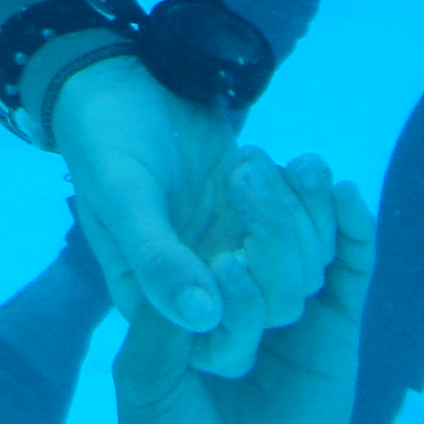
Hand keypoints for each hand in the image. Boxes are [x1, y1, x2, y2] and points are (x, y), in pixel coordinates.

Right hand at [54, 57, 323, 364]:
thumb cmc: (107, 139)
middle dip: (274, 240)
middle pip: (276, 302)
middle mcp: (204, 286)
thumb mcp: (123, 196)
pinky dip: (317, 199)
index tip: (230, 253)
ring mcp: (237, 250)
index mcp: (157, 299)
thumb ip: (157, 257)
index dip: (242, 308)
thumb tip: (202, 317)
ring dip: (297, 213)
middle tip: (243, 173)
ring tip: (254, 158)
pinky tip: (303, 163)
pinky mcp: (261, 217)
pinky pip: (315, 231)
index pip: (221, 343)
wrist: (124, 80)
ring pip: (305, 267)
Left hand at [114, 153, 373, 423]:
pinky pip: (348, 281)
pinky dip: (353, 240)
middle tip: (258, 166)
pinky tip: (349, 202)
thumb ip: (160, 329)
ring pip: (307, 248)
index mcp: (193, 300)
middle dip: (266, 202)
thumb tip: (185, 277)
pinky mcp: (334, 339)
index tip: (226, 164)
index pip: (214, 235)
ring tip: (307, 167)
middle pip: (264, 236)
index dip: (223, 203)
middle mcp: (243, 299)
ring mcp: (292, 317)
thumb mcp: (146, 385)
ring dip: (309, 207)